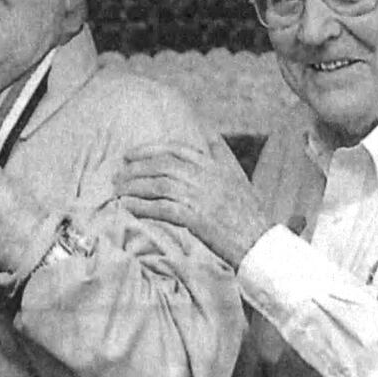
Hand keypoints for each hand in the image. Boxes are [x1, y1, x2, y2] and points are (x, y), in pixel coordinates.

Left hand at [113, 133, 272, 268]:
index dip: (149, 149)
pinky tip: (128, 207)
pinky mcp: (196, 218)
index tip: (130, 154)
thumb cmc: (248, 213)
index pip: (176, 150)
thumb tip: (209, 133)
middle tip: (118, 174)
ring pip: (158, 185)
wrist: (260, 243)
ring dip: (134, 187)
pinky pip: (161, 208)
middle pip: (162, 165)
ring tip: (118, 190)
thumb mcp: (238, 177)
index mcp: (215, 166)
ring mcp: (201, 197)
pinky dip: (141, 206)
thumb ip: (221, 154)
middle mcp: (207, 178)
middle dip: (136, 168)